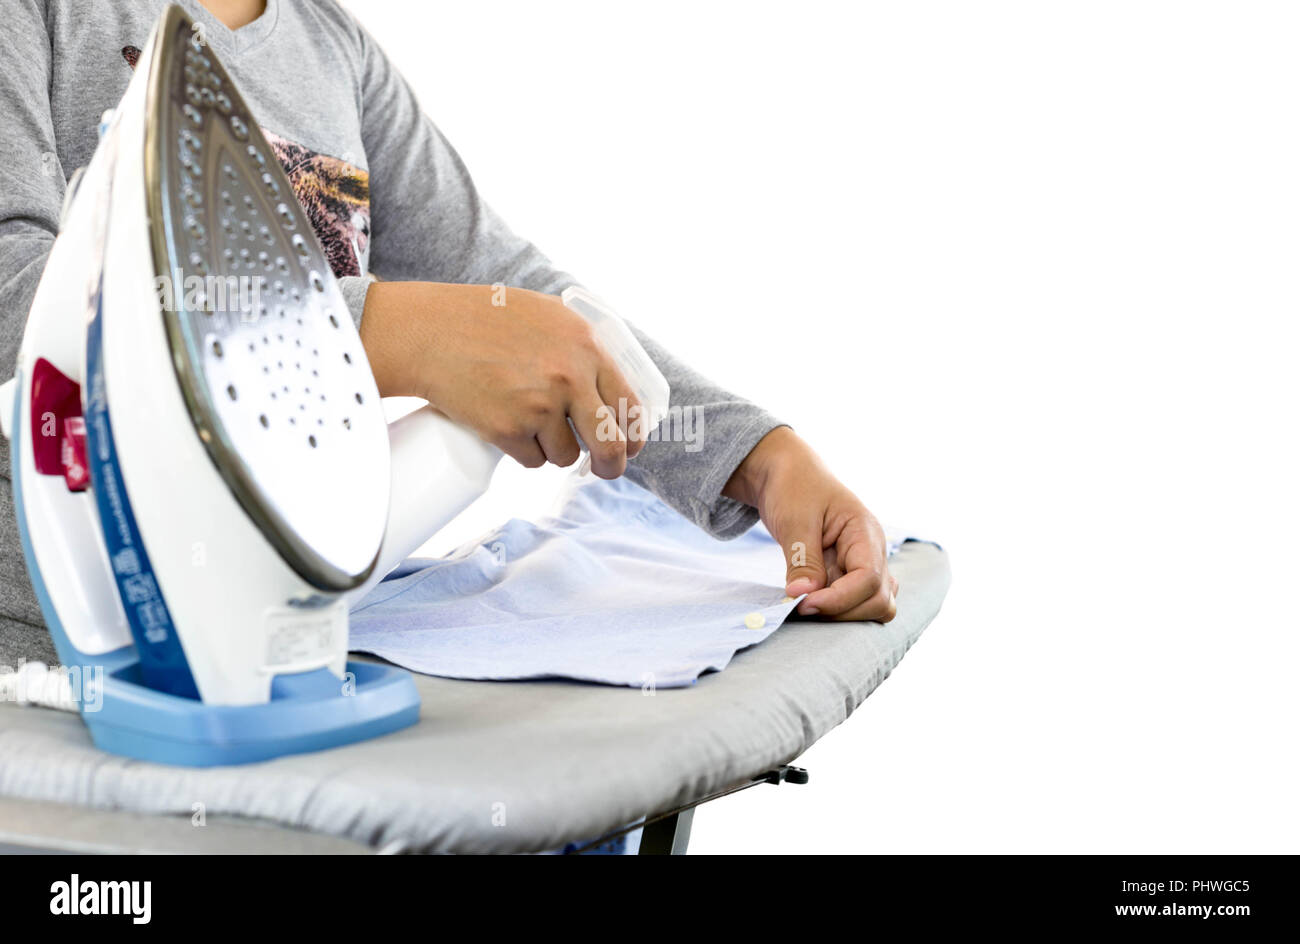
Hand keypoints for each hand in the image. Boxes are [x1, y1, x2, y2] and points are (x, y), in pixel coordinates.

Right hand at [358, 281, 645, 477]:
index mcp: (587, 348)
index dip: (633, 435)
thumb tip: (610, 387)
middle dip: (611, 465)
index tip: (630, 446)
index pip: (630, 404)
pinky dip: (523, 452)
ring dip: (553, 451)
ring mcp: (539, 406)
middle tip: (604, 470)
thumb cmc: (488, 319)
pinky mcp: (509, 430)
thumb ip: (582, 347)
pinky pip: (531, 460)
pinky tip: (507, 427)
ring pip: (565, 456)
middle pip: (609, 444)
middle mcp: (569, 378)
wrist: (432, 332)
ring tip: (528, 423)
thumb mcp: (550, 316)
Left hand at [724, 427, 897, 621]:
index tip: (804, 604)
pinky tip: (811, 601)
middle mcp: (872, 551)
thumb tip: (805, 596)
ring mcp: (864, 563)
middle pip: (879, 599)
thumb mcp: (794, 519)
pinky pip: (859, 601)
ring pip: (875, 605)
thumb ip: (803, 559)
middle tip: (800, 606)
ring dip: (844, 614)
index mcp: (865, 532)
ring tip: (806, 603)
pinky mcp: (850, 573)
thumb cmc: (793, 487)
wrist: (786, 474)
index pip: (869, 579)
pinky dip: (839, 609)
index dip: (839, 599)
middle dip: (842, 611)